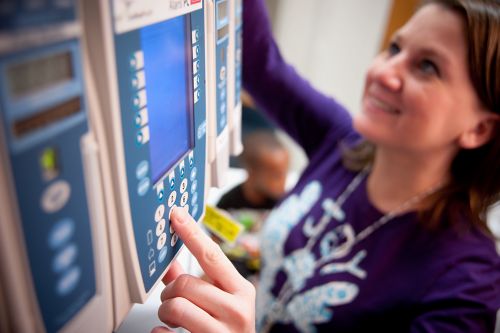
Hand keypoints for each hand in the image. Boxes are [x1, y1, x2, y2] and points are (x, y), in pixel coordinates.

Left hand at [151, 206, 255, 332]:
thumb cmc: (228, 332)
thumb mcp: (221, 303)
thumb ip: (196, 281)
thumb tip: (170, 261)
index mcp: (241, 291)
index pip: (212, 255)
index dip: (191, 232)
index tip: (176, 214)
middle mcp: (237, 310)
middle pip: (186, 284)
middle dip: (171, 292)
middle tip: (173, 300)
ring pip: (176, 306)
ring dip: (165, 314)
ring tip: (173, 320)